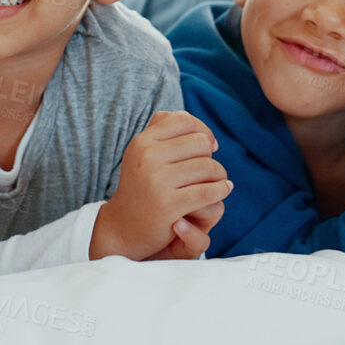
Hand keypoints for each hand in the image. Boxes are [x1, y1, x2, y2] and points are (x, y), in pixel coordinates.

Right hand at [91, 111, 231, 260]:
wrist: (123, 229)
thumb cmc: (141, 187)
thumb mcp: (143, 154)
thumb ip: (162, 129)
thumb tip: (188, 115)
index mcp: (142, 142)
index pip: (185, 121)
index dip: (203, 132)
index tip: (207, 148)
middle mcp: (147, 157)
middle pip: (201, 143)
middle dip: (210, 156)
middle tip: (207, 171)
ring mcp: (157, 181)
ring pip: (209, 167)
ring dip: (219, 176)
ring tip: (217, 183)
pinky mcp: (169, 205)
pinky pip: (209, 191)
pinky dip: (221, 190)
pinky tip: (222, 191)